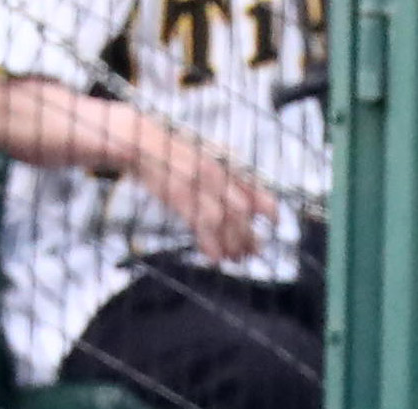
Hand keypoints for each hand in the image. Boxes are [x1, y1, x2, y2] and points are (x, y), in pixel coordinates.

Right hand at [139, 129, 275, 264]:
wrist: (140, 140)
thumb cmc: (178, 150)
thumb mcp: (210, 153)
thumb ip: (234, 173)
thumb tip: (257, 202)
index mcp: (224, 163)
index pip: (254, 186)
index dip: (268, 205)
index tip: (277, 222)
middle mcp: (214, 174)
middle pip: (240, 211)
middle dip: (249, 234)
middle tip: (255, 251)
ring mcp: (196, 185)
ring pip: (221, 221)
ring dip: (231, 243)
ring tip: (237, 259)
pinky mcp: (177, 196)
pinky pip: (197, 223)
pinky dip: (208, 243)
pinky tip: (215, 258)